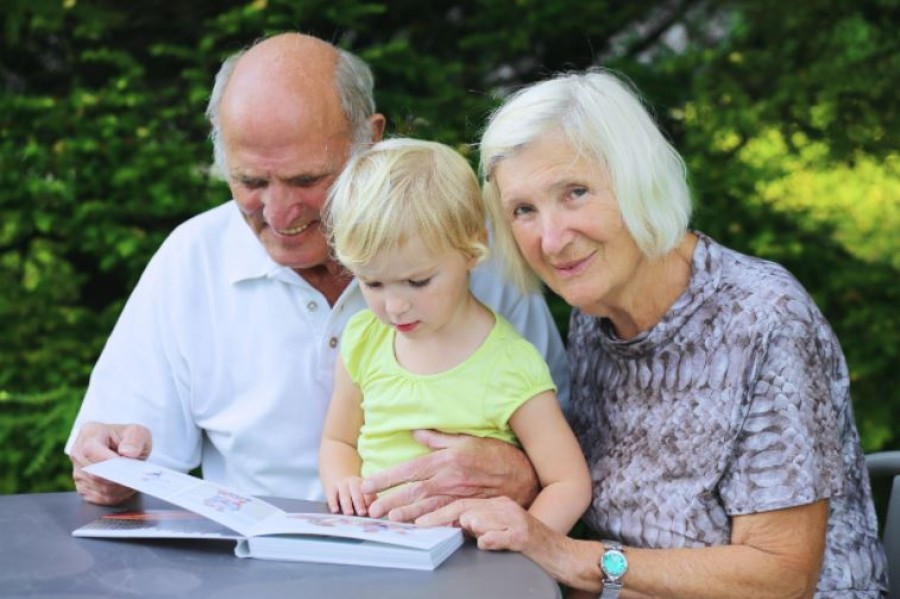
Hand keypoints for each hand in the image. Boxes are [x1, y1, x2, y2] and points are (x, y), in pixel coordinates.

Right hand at [69, 422, 151, 504]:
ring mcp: (77, 472)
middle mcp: (78, 453)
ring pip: (99, 488)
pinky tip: (125, 488)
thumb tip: (128, 452)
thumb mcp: (137, 432)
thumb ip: (135, 439)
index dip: (108, 461)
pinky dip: (116, 496)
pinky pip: (99, 498)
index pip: (91, 450)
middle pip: (95, 474)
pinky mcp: (82, 487)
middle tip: (136, 477)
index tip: (127, 467)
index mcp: (89, 433)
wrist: (123, 447)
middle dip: (119, 478)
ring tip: (133, 480)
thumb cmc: (128, 438)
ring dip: (120, 488)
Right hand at [326, 475, 375, 515]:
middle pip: (356, 491)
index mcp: (365, 484)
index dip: (370, 499)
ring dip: (347, 504)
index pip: (368, 491)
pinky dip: (333, 503)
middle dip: (359, 502)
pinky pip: (332, 496)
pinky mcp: (331, 488)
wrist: (340, 478)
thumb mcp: (364, 493)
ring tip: (349, 514)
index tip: (373, 508)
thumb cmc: (356, 493)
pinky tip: (335, 510)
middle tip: (362, 513)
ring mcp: (341, 485)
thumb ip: (369, 503)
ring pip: (344, 494)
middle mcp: (354, 482)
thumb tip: (372, 514)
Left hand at [361, 430, 538, 520]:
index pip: (409, 469)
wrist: (522, 473)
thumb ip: (438, 439)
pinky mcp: (468, 506)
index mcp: (445, 459)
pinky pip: (444, 515)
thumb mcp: (465, 440)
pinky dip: (428, 522)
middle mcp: (450, 478)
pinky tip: (416, 526)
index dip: (387, 478)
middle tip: (370, 509)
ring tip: (388, 519)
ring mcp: (459, 495)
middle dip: (390, 500)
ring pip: (426, 506)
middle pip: (413, 491)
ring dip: (405, 514)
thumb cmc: (493, 454)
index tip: (368, 484)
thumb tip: (415, 432)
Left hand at [417, 496, 541, 551]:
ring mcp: (514, 520)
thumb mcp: (503, 527)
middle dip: (440, 517)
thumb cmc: (529, 542)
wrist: (562, 554)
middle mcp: (504, 508)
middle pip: (466, 508)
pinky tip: (485, 543)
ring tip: (469, 531)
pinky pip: (501, 536)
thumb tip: (456, 526)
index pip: (462, 504)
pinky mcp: (524, 535)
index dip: (438, 511)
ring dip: (470, 527)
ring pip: (481, 519)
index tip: (418, 520)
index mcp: (497, 504)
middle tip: (420, 525)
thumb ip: (480, 524)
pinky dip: (490, 539)